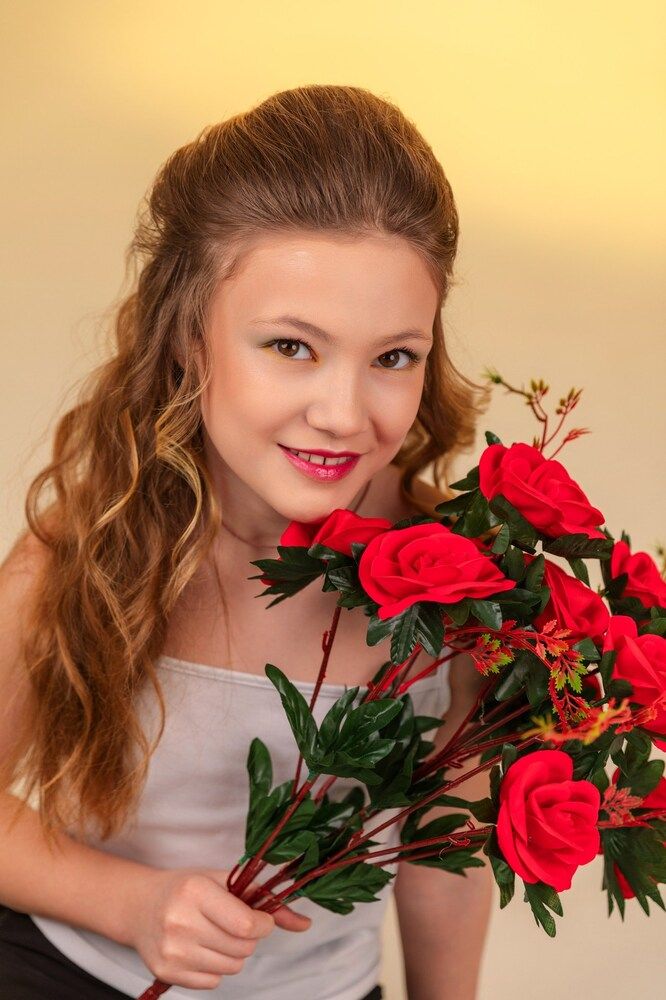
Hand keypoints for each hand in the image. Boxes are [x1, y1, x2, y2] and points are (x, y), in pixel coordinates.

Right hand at [128, 866, 311, 989]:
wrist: (140, 906)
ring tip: (216, 934)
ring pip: (231, 967)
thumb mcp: (223, 881)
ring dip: (234, 953)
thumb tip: (305, 924)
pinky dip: (215, 968)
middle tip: (234, 924)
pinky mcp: (166, 972)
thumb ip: (265, 900)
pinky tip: (201, 948)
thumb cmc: (187, 889)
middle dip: (249, 938)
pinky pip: (213, 982)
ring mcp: (172, 950)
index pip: (246, 925)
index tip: (261, 919)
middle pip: (242, 948)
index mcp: (196, 891)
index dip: (263, 925)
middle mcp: (181, 922)